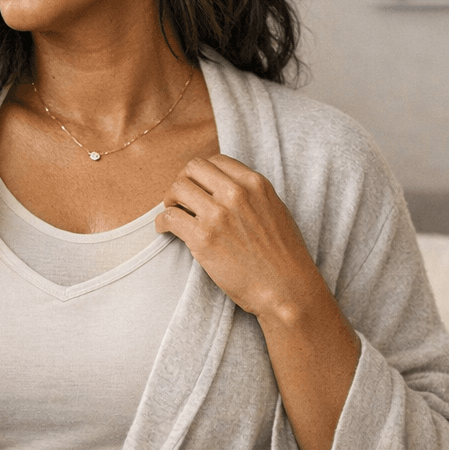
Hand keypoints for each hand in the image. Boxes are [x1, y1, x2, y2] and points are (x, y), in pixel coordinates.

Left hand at [155, 154, 321, 322]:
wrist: (286, 289)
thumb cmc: (282, 255)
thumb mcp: (274, 210)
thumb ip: (250, 194)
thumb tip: (223, 188)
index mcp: (255, 184)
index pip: (215, 161)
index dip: (202, 174)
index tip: (198, 187)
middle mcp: (236, 194)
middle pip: (192, 168)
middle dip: (182, 181)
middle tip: (181, 199)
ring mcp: (218, 215)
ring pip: (177, 189)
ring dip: (170, 201)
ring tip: (173, 214)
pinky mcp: (203, 238)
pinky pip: (169, 217)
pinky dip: (162, 223)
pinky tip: (165, 230)